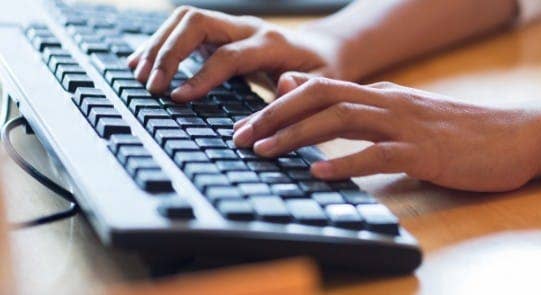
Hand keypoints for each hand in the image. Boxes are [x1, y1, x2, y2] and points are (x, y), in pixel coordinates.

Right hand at [127, 6, 342, 100]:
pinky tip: (142, 65)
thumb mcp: (323, 86)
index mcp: (273, 44)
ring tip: (139, 76)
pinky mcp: (220, 34)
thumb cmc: (325, 73)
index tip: (178, 98)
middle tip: (151, 86)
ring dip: (159, 45)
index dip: (202, 76)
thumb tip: (276, 95)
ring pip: (186, 20)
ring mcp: (232, 27)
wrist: (326, 52)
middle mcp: (248, 28)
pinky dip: (160, 44)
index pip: (229, 55)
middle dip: (169, 52)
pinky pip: (184, 30)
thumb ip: (301, 92)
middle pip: (198, 23)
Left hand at [232, 73, 540, 191]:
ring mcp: (407, 125)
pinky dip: (345, 162)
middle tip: (239, 137)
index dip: (277, 105)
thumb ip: (365, 108)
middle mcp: (388, 102)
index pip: (319, 90)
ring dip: (297, 135)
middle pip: (320, 99)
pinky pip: (378, 154)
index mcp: (382, 95)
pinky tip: (319, 173)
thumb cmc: (461, 131)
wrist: (518, 135)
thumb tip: (326, 104)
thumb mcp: (406, 113)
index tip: (246, 124)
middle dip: (274, 116)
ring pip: (341, 121)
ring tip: (264, 151)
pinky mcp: (425, 152)